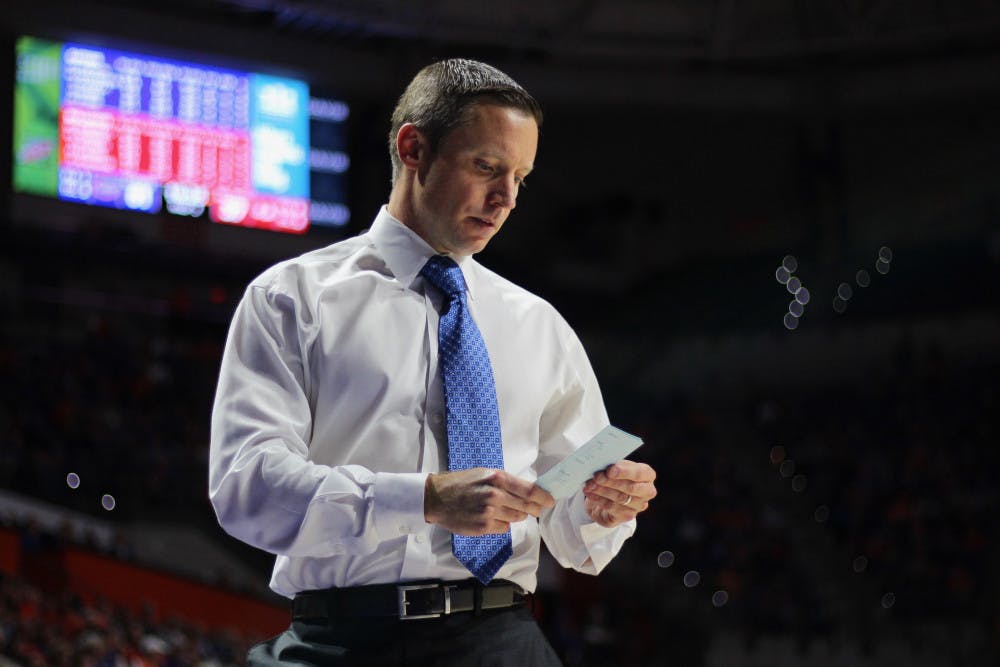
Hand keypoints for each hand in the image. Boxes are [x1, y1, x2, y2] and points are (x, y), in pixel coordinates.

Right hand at [424, 468, 554, 535]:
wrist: (436, 497)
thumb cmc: (462, 483)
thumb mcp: (485, 474)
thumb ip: (506, 483)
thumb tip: (529, 493)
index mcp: (498, 478)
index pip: (530, 491)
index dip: (544, 498)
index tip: (550, 501)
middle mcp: (495, 495)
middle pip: (527, 507)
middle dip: (533, 509)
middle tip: (534, 509)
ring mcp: (489, 513)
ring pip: (516, 519)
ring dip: (515, 516)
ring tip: (502, 509)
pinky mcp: (483, 527)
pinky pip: (504, 528)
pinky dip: (502, 524)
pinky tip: (491, 518)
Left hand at [583, 460, 656, 527]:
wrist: (610, 496)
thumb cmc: (616, 477)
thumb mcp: (617, 468)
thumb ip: (614, 466)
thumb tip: (602, 466)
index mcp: (647, 475)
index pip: (640, 473)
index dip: (625, 472)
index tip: (610, 470)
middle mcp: (647, 491)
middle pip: (630, 488)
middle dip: (611, 482)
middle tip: (596, 477)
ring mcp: (638, 505)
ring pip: (620, 498)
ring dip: (602, 490)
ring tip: (589, 484)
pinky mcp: (627, 515)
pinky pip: (612, 507)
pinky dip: (598, 499)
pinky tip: (590, 493)